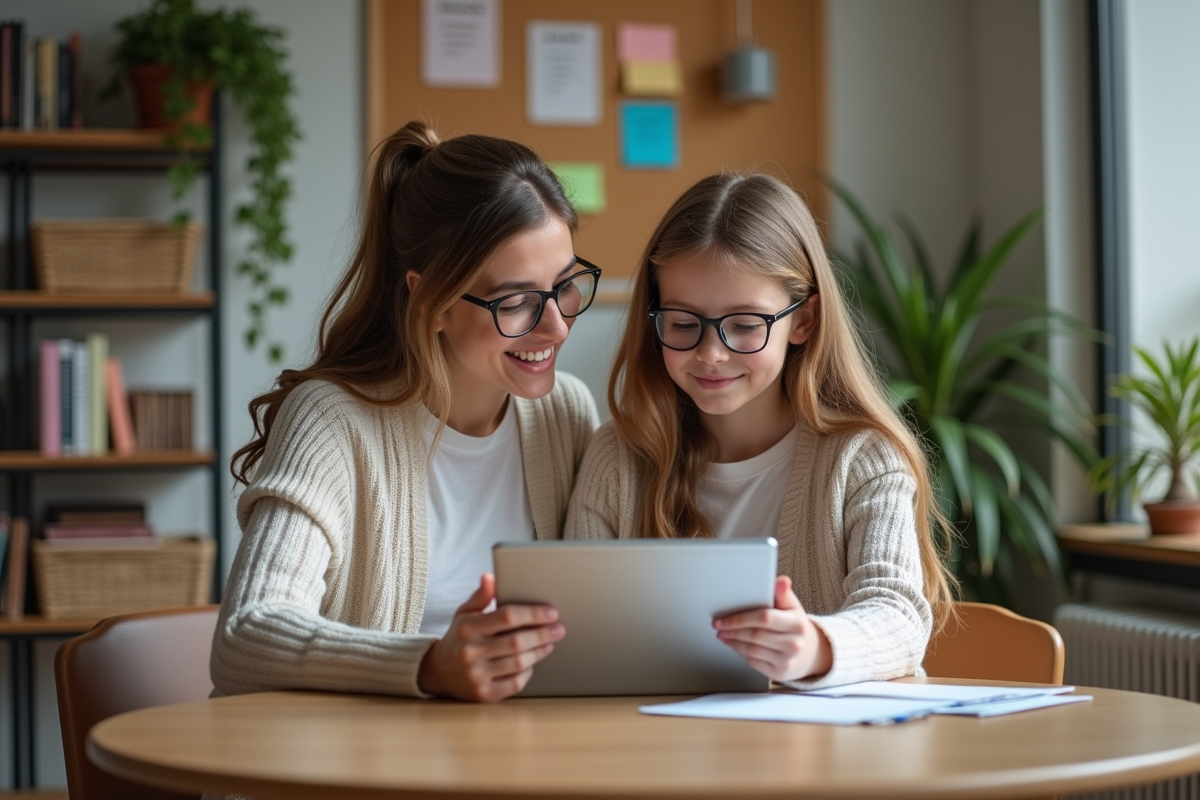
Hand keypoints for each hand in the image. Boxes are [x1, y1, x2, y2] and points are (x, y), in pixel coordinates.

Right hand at [417, 573, 564, 701]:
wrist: (440, 671)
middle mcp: (470, 652)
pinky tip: (531, 662)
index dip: (533, 614)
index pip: (507, 617)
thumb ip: (481, 596)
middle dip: (543, 634)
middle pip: (517, 642)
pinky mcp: (484, 694)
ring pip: (519, 663)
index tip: (551, 612)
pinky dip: (527, 672)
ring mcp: (476, 675)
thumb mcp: (465, 613)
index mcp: (468, 628)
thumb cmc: (459, 637)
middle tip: (559, 628)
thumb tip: (491, 577)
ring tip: (549, 642)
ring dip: (539, 652)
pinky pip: (515, 683)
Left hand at [713, 575, 831, 681]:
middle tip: (718, 626)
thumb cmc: (795, 626)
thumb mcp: (793, 607)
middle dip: (732, 630)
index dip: (740, 618)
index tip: (723, 618)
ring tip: (723, 634)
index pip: (764, 618)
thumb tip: (782, 580)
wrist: (810, 653)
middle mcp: (793, 644)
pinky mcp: (779, 673)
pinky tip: (734, 644)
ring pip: (752, 650)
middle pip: (755, 635)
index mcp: (797, 623)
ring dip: (733, 641)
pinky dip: (740, 652)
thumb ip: (784, 593)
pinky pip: (754, 661)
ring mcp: (787, 660)